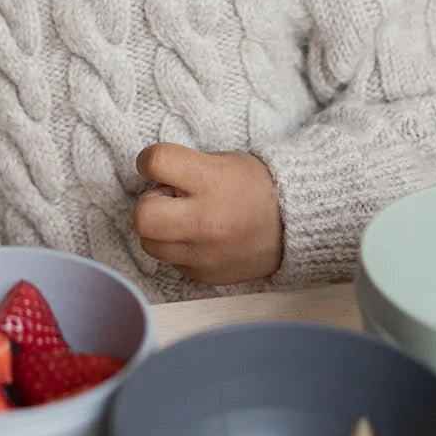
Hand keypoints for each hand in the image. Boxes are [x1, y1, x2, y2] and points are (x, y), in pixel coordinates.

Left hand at [133, 142, 282, 284]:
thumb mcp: (223, 161)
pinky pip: (171, 262)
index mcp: (211, 180)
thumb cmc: (255, 186)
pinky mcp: (204, 275)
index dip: (148, 160)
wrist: (293, 225)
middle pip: (142, 216)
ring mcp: (204, 254)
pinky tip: (197, 237)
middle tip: (168, 198)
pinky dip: (177, 247)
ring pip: (149, 244)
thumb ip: (184, 169)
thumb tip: (154, 181)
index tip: (154, 164)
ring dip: (159, 229)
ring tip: (182, 218)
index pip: (156, 162)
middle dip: (149, 203)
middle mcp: (206, 220)